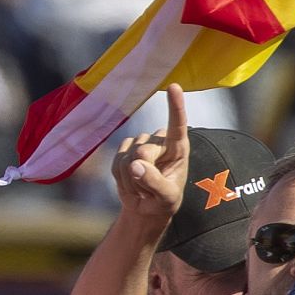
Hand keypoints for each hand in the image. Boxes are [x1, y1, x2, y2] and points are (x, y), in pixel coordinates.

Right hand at [111, 84, 189, 220]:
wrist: (146, 208)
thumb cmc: (164, 201)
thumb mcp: (167, 198)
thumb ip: (154, 182)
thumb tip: (135, 164)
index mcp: (178, 148)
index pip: (177, 124)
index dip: (175, 106)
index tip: (173, 86)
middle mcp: (160, 141)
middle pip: (143, 151)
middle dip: (142, 173)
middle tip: (148, 191)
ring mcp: (141, 144)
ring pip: (128, 158)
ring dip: (132, 180)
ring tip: (142, 188)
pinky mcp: (125, 150)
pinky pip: (116, 162)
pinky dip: (121, 178)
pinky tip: (131, 184)